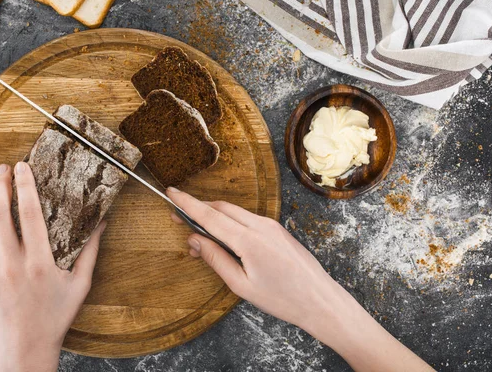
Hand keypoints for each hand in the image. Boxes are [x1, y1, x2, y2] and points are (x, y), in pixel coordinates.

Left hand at [0, 163, 103, 371]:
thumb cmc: (56, 316)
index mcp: (38, 263)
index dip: (25, 186)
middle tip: (4, 170)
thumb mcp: (80, 284)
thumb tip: (101, 223)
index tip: (23, 167)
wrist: (25, 347)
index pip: (28, 213)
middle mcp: (10, 264)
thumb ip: (91, 251)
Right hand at [167, 187, 432, 371]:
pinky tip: (224, 239)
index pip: (210, 216)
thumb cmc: (282, 299)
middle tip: (179, 220)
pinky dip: (230, 222)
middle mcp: (260, 226)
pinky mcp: (276, 228)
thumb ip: (215, 259)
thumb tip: (195, 240)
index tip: (171, 192)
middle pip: (221, 208)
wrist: (320, 300)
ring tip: (201, 239)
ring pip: (234, 211)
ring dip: (214, 217)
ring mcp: (271, 225)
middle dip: (198, 209)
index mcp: (249, 241)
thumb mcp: (241, 285)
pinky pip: (246, 218)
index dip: (187, 203)